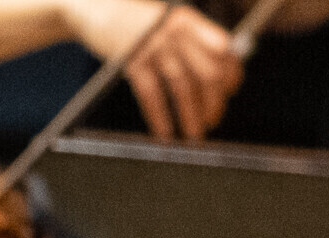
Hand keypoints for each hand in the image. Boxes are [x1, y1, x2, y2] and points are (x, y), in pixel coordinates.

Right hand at [68, 0, 240, 138]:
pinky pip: (151, 95)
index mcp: (189, 21)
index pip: (222, 49)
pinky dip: (159, 117)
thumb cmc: (137, 22)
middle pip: (206, 72)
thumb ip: (192, 40)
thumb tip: (219, 71)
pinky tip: (165, 133)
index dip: (230, 72)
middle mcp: (175, 33)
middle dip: (213, 101)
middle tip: (213, 120)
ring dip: (190, 115)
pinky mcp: (132, 62)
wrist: (98, 10)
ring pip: (181, 87)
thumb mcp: (168, 23)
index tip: (230, 91)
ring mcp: (153, 47)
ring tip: (194, 134)